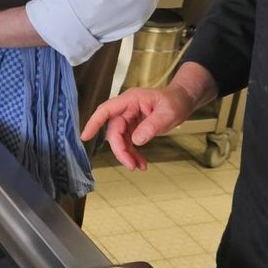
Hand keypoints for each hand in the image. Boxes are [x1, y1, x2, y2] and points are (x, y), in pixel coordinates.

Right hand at [80, 84, 195, 169]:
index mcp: (130, 100)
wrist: (183, 101)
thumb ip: (151, 126)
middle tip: (131, 166)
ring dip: (127, 155)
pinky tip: (141, 163)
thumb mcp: (167, 113)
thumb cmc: (175, 101)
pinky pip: (128, 143)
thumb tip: (136, 140)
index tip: (85, 137)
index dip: (93, 123)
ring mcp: (129, 118)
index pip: (106, 110)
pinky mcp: (134, 127)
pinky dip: (133, 154)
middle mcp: (126, 109)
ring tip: (139, 167)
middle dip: (120, 150)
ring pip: (120, 140)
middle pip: (114, 131)